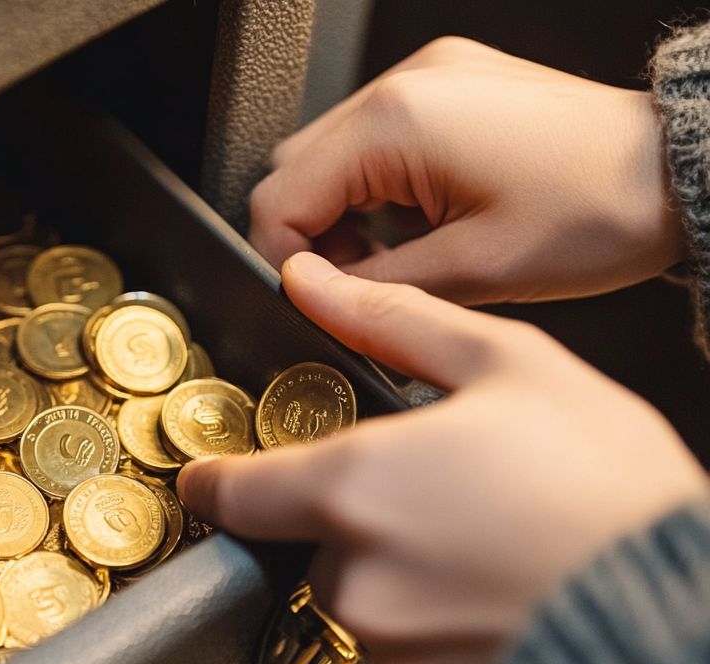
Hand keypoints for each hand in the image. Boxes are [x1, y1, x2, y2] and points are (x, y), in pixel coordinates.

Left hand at [177, 253, 707, 663]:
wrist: (677, 619)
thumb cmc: (607, 490)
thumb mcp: (511, 368)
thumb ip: (395, 322)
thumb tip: (313, 283)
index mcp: (354, 485)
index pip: (236, 492)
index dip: (217, 481)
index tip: (209, 478)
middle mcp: (352, 572)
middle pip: (315, 539)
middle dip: (361, 518)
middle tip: (446, 497)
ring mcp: (385, 643)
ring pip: (364, 596)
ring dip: (403, 571)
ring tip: (489, 546)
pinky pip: (404, 651)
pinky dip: (435, 625)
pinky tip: (497, 596)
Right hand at [249, 37, 684, 305]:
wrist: (676, 170)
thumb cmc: (598, 210)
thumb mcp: (471, 271)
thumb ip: (371, 284)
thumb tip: (312, 292)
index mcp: (396, 123)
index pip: (281, 195)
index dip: (282, 258)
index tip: (311, 297)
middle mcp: (404, 86)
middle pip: (296, 168)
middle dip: (311, 234)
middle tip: (357, 281)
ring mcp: (427, 79)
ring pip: (331, 154)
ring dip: (342, 211)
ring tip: (396, 254)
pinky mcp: (449, 86)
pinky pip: (376, 138)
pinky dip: (376, 187)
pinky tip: (416, 220)